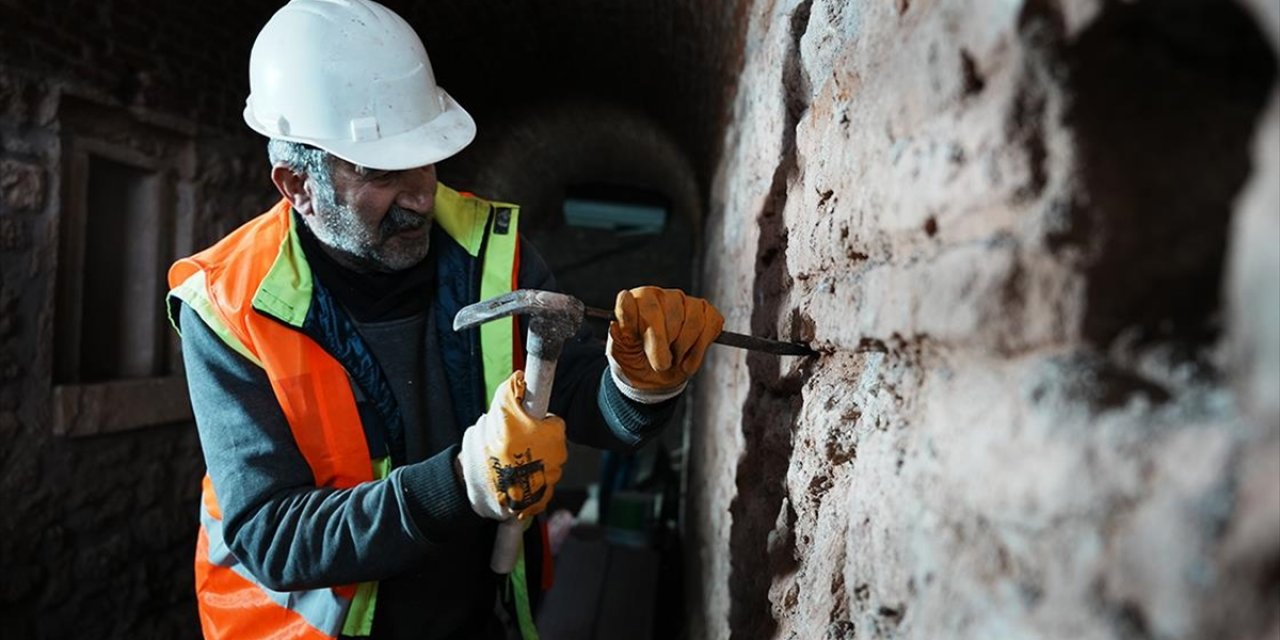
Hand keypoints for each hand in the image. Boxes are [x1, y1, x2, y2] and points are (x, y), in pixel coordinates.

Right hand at [458, 371, 566, 521]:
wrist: (483, 488)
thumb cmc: (492, 448)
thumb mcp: (500, 413)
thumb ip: (511, 391)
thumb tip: (519, 377)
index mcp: (554, 434)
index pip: (554, 422)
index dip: (538, 421)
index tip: (526, 424)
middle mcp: (558, 457)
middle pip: (551, 443)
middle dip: (535, 441)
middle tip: (512, 443)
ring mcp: (551, 478)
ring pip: (546, 463)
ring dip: (531, 461)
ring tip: (509, 463)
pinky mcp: (543, 497)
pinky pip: (540, 484)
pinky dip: (529, 482)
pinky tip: (514, 479)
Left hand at [607, 286, 723, 402]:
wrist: (655, 377)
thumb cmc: (635, 359)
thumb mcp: (620, 349)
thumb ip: (620, 328)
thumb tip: (622, 302)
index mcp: (638, 300)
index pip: (644, 305)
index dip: (646, 329)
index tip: (641, 343)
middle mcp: (662, 295)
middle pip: (670, 315)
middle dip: (663, 346)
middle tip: (658, 364)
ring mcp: (685, 302)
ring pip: (692, 321)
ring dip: (682, 349)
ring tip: (673, 359)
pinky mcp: (707, 313)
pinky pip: (710, 325)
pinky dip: (699, 350)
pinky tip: (687, 360)